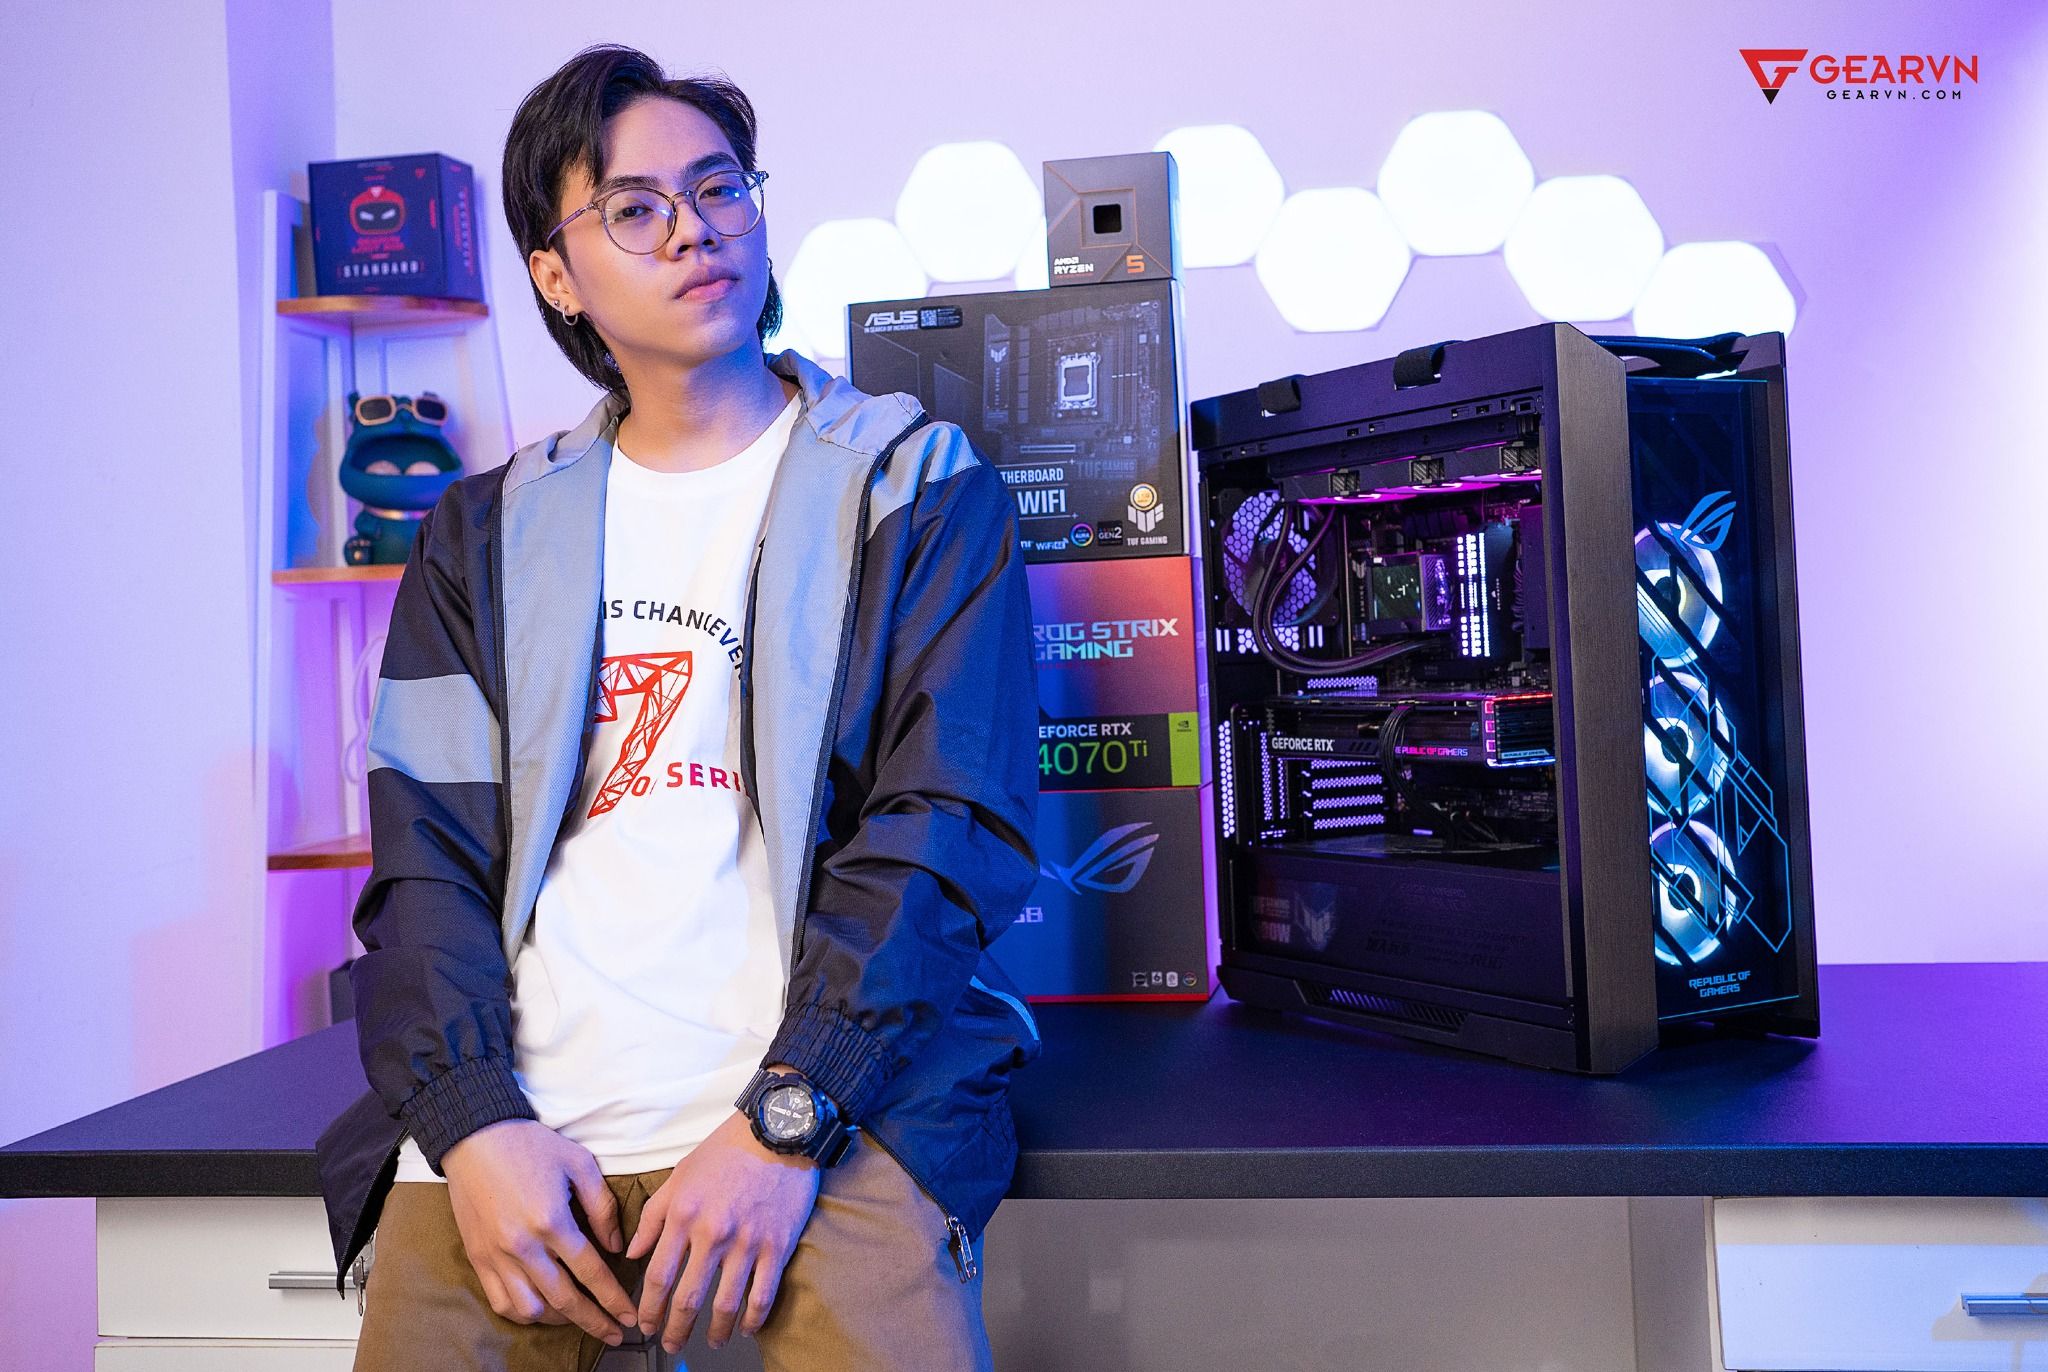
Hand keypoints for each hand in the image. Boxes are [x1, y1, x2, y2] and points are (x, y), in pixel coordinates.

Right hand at [439, 1118, 637, 1345]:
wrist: (475, 1137)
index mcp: (552, 1221)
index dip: (614, 1299)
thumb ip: (602, 1207)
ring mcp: (497, 1256)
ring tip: (579, 1317)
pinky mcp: (478, 1258)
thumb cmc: (530, 1145)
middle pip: (565, 1299)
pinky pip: (500, 1301)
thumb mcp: (579, 1163)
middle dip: (594, 1321)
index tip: (629, 1316)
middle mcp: (523, 1246)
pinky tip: (540, 1310)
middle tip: (615, 1334)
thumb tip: (616, 1246)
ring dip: (559, 1320)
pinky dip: (523, 1313)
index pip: (591, 1272)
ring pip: (531, 1308)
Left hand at [626, 1103, 821, 1351]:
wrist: (778, 1130)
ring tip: (710, 1342)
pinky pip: (763, 1295)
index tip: (645, 1325)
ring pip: (725, 1305)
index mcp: (684, 1215)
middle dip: (675, 1330)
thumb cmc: (726, 1150)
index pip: (657, 1276)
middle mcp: (712, 1234)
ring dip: (714, 1332)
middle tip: (671, 1344)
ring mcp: (747, 1242)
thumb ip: (653, 1216)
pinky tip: (746, 1329)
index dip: (648, 1309)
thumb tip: (633, 1253)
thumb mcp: (680, 1175)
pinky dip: (753, 1320)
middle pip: (688, 1299)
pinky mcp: (778, 1245)